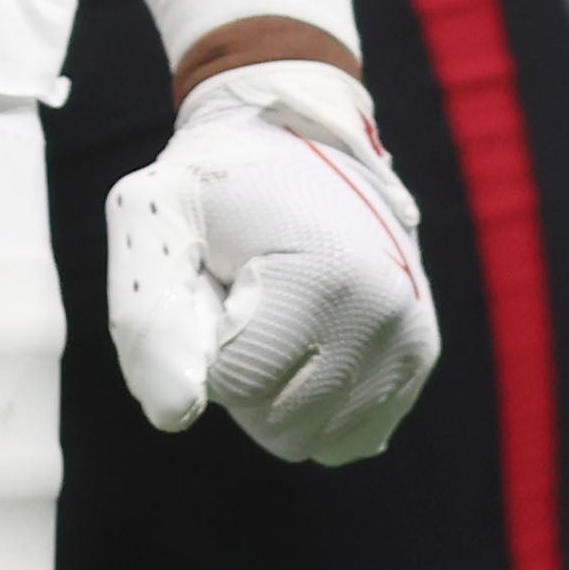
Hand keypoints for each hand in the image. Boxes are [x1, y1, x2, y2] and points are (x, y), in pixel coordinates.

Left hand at [103, 61, 438, 464]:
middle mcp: (383, 318)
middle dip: (242, 370)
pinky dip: (316, 404)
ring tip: (277, 311)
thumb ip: (149, 322)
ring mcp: (409, 341)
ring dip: (278, 390)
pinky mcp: (419, 355)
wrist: (301, 131)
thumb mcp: (155, 218)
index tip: (218, 274)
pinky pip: (352, 434)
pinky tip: (309, 339)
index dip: (203, 337)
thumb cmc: (216, 177)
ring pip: (313, 438)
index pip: (233, 385)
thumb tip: (175, 417)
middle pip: (277, 422)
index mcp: (322, 280)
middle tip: (246, 293)